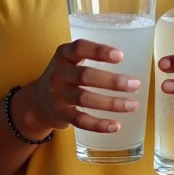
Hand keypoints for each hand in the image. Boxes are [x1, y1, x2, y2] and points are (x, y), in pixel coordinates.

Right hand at [15, 40, 142, 139]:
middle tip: (135, 84)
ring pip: (85, 99)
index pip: (79, 48)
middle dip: (112, 81)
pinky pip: (81, 120)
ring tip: (132, 104)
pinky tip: (115, 126)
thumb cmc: (65, 76)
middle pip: (85, 76)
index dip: (99, 51)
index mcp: (63, 55)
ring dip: (111, 103)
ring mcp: (58, 95)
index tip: (121, 56)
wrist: (37, 102)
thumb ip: (91, 56)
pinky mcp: (61, 114)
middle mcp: (58, 74)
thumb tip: (131, 61)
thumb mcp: (70, 61)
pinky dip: (99, 125)